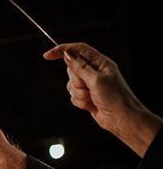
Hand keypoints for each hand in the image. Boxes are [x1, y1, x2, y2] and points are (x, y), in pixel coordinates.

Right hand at [43, 42, 161, 156]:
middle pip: (72, 69)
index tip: (48, 55)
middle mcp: (94, 72)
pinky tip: (91, 105)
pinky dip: (79, 102)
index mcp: (100, 63)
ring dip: (79, 94)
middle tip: (88, 87)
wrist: (120, 118)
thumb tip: (67, 55)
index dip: (63, 50)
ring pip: (70, 85)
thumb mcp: (96, 80)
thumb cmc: (115, 98)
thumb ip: (80, 67)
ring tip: (92, 98)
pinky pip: (72, 96)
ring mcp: (89, 84)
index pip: (78, 50)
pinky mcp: (85, 96)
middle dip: (76, 81)